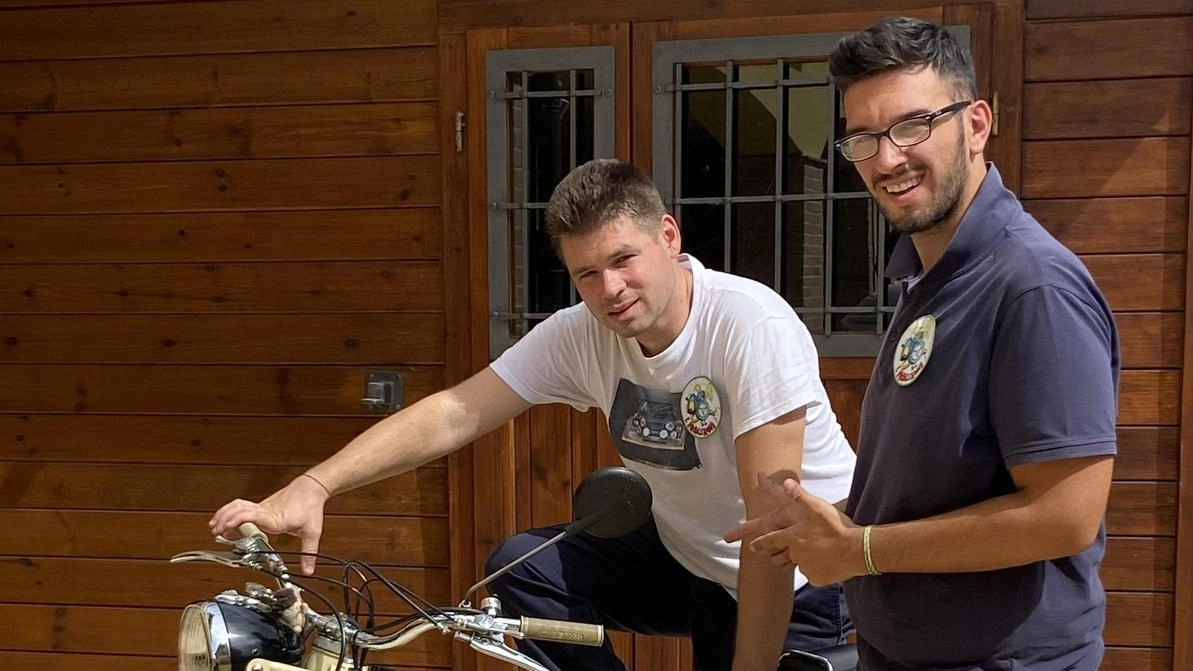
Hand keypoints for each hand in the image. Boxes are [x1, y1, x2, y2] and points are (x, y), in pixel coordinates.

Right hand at [209, 474, 329, 574]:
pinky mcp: (262, 505)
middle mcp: (266, 511)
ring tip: (214, 526)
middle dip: (225, 519)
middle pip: (240, 510)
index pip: (253, 515)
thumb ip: (309, 553)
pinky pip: (241, 505)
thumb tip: (308, 571)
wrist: (311, 488)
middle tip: (216, 532)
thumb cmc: (310, 506)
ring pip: (238, 505)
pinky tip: (225, 518)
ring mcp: (263, 506)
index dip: (239, 519)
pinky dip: (230, 510)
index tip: (228, 527)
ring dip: (224, 513)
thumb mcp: (312, 532)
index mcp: (276, 518)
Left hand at [726, 474, 864, 584]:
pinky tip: (829, 560)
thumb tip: (786, 482)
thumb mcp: (818, 507)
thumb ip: (800, 495)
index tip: (752, 546)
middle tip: (812, 542)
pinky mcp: (817, 579)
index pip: (770, 540)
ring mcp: (806, 568)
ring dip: (809, 557)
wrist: (857, 551)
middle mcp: (795, 554)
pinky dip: (819, 569)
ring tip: (824, 549)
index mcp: (792, 537)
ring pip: (802, 563)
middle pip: (789, 552)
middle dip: (796, 548)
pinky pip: (814, 574)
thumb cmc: (837, 528)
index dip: (760, 543)